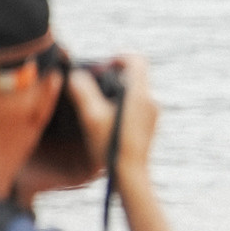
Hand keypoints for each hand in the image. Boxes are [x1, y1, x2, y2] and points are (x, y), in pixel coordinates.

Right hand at [69, 54, 158, 181]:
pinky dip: (120, 103)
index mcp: (140, 94)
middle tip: (91, 85)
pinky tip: (103, 117)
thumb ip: (82, 90)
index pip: (136, 59)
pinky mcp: (150, 124)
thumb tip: (76, 74)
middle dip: (111, 74)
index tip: (101, 67)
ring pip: (134, 90)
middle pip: (134, 74)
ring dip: (114, 90)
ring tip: (94, 104)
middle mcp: (151, 100)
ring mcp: (153, 113)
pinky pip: (136, 104)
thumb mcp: (90, 115)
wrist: (131, 174)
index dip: (118, 56)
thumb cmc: (110, 145)